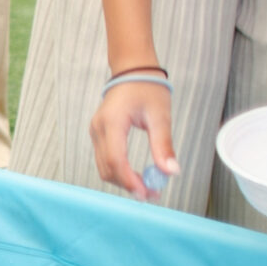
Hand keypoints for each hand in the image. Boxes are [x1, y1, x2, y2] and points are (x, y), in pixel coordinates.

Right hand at [89, 79, 179, 199]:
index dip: (130, 180)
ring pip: (104, 167)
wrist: (132, 71)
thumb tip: (171, 172)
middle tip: (152, 193)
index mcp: (112, 123)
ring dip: (123, 180)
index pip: (116, 160)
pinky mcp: (98, 135)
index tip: (147, 193)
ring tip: (147, 186)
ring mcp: (95, 133)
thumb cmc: (147, 89)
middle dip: (128, 184)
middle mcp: (98, 130)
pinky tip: (136, 175)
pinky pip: (105, 160)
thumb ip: (163, 145)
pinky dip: (119, 171)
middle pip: (107, 168)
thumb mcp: (160, 116)